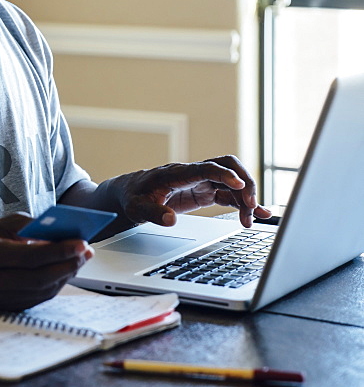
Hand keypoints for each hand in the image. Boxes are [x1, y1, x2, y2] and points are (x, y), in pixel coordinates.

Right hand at [0, 213, 93, 311]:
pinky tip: (67, 270)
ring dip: (66, 275)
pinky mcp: (8, 309)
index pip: (28, 255)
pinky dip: (56, 284)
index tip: (80, 242)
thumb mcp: (0, 224)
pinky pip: (38, 298)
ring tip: (81, 258)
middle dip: (67, 264)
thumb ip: (27, 225)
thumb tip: (58, 232)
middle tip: (86, 251)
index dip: (57, 250)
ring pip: (41, 291)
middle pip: (38, 277)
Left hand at [113, 156, 270, 228]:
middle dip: (244, 182)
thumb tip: (170, 220)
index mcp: (177, 173)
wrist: (131, 192)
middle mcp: (193, 173)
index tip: (239, 185)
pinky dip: (243, 203)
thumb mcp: (137, 208)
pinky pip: (229, 194)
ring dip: (245, 197)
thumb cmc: (133, 197)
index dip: (224, 174)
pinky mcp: (205, 192)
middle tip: (250, 206)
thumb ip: (153, 213)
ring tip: (251, 220)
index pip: (205, 168)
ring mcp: (201, 181)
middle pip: (227, 166)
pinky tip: (257, 214)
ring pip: (232, 181)